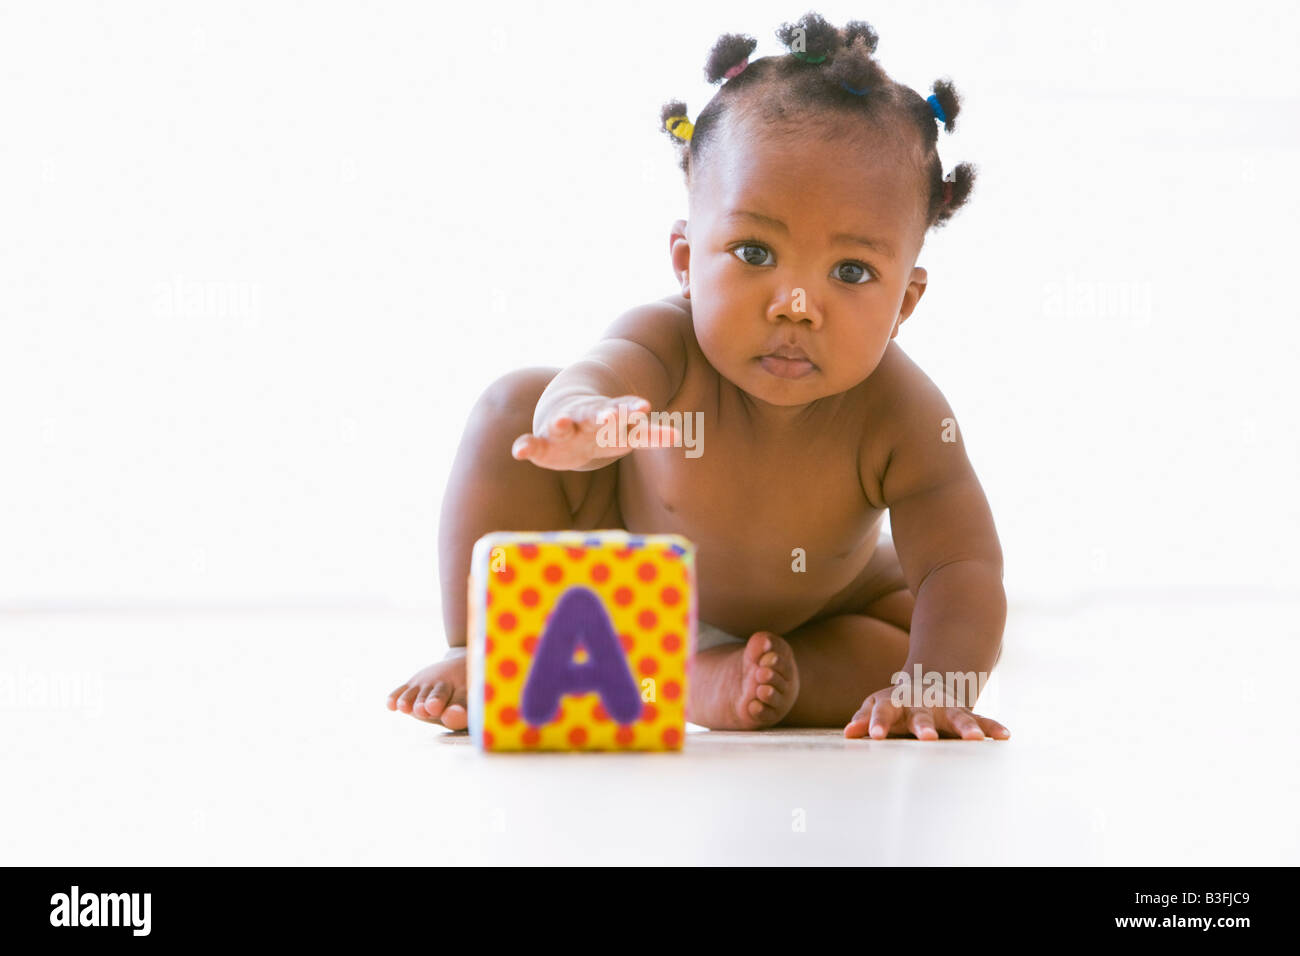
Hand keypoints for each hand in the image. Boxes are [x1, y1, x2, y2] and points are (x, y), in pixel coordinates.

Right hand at [511, 394, 680, 470]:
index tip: (644, 406)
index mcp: (608, 417)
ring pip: (562, 425)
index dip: (632, 410)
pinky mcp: (544, 444)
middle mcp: (585, 419)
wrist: (563, 416)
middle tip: (609, 415)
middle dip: (602, 415)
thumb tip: (679, 434)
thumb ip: (650, 434)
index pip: (624, 411)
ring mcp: (563, 430)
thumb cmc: (601, 430)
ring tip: (560, 423)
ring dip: (562, 423)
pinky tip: (519, 450)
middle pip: (594, 415)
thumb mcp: (626, 433)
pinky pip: (533, 444)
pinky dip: (526, 446)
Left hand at [843, 685, 1009, 740]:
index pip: (884, 711)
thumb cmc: (895, 703)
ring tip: (975, 739)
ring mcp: (946, 707)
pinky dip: (992, 727)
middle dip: (924, 726)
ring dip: (965, 727)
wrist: (925, 681)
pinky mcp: (965, 713)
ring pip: (957, 716)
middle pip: (922, 715)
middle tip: (926, 738)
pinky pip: (982, 720)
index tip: (873, 736)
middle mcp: (923, 703)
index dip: (877, 723)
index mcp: (896, 702)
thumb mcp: (876, 705)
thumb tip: (848, 734)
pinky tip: (1005, 736)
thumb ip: (864, 719)